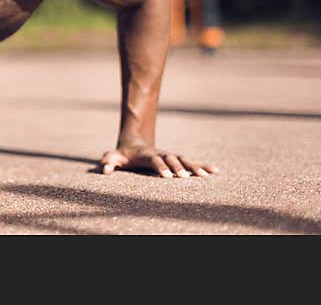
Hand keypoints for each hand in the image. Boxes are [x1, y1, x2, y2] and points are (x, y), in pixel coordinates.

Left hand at [101, 143, 218, 177]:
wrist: (134, 143)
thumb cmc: (122, 155)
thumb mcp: (112, 157)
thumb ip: (108, 162)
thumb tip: (105, 170)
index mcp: (147, 154)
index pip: (155, 160)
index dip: (160, 167)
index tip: (167, 176)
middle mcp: (161, 153)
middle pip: (172, 159)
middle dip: (179, 167)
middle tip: (185, 177)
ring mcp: (170, 156)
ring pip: (185, 159)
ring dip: (195, 166)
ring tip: (206, 175)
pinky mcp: (177, 160)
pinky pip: (192, 162)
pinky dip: (204, 166)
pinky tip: (216, 171)